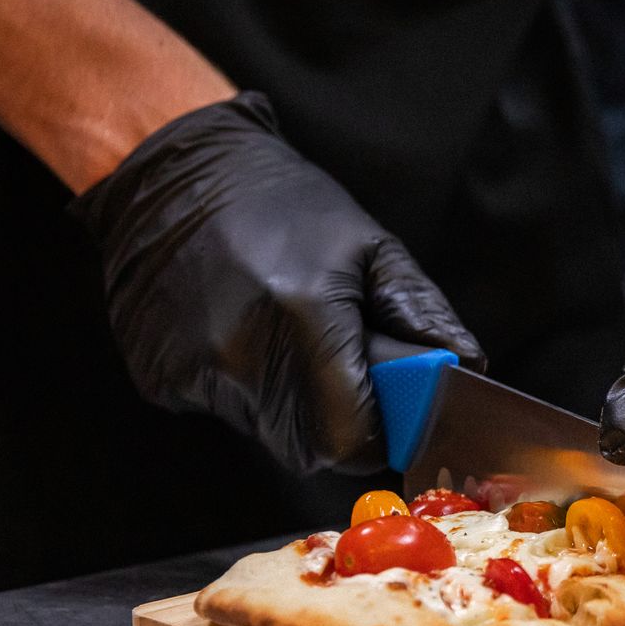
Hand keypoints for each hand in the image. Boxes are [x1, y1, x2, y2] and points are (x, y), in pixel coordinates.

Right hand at [69, 93, 481, 474]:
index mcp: (303, 318)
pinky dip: (240, 387)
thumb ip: (421, 314)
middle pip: (307, 450)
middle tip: (342, 376)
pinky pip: (219, 409)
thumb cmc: (283, 206)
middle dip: (336, 427)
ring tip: (284, 338)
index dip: (377, 437)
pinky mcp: (157, 377)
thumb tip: (467, 368)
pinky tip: (239, 332)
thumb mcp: (370, 245)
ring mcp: (193, 369)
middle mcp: (242, 353)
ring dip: (287, 404)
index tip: (387, 414)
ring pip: (263, 431)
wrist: (175, 176)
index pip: (350, 439)